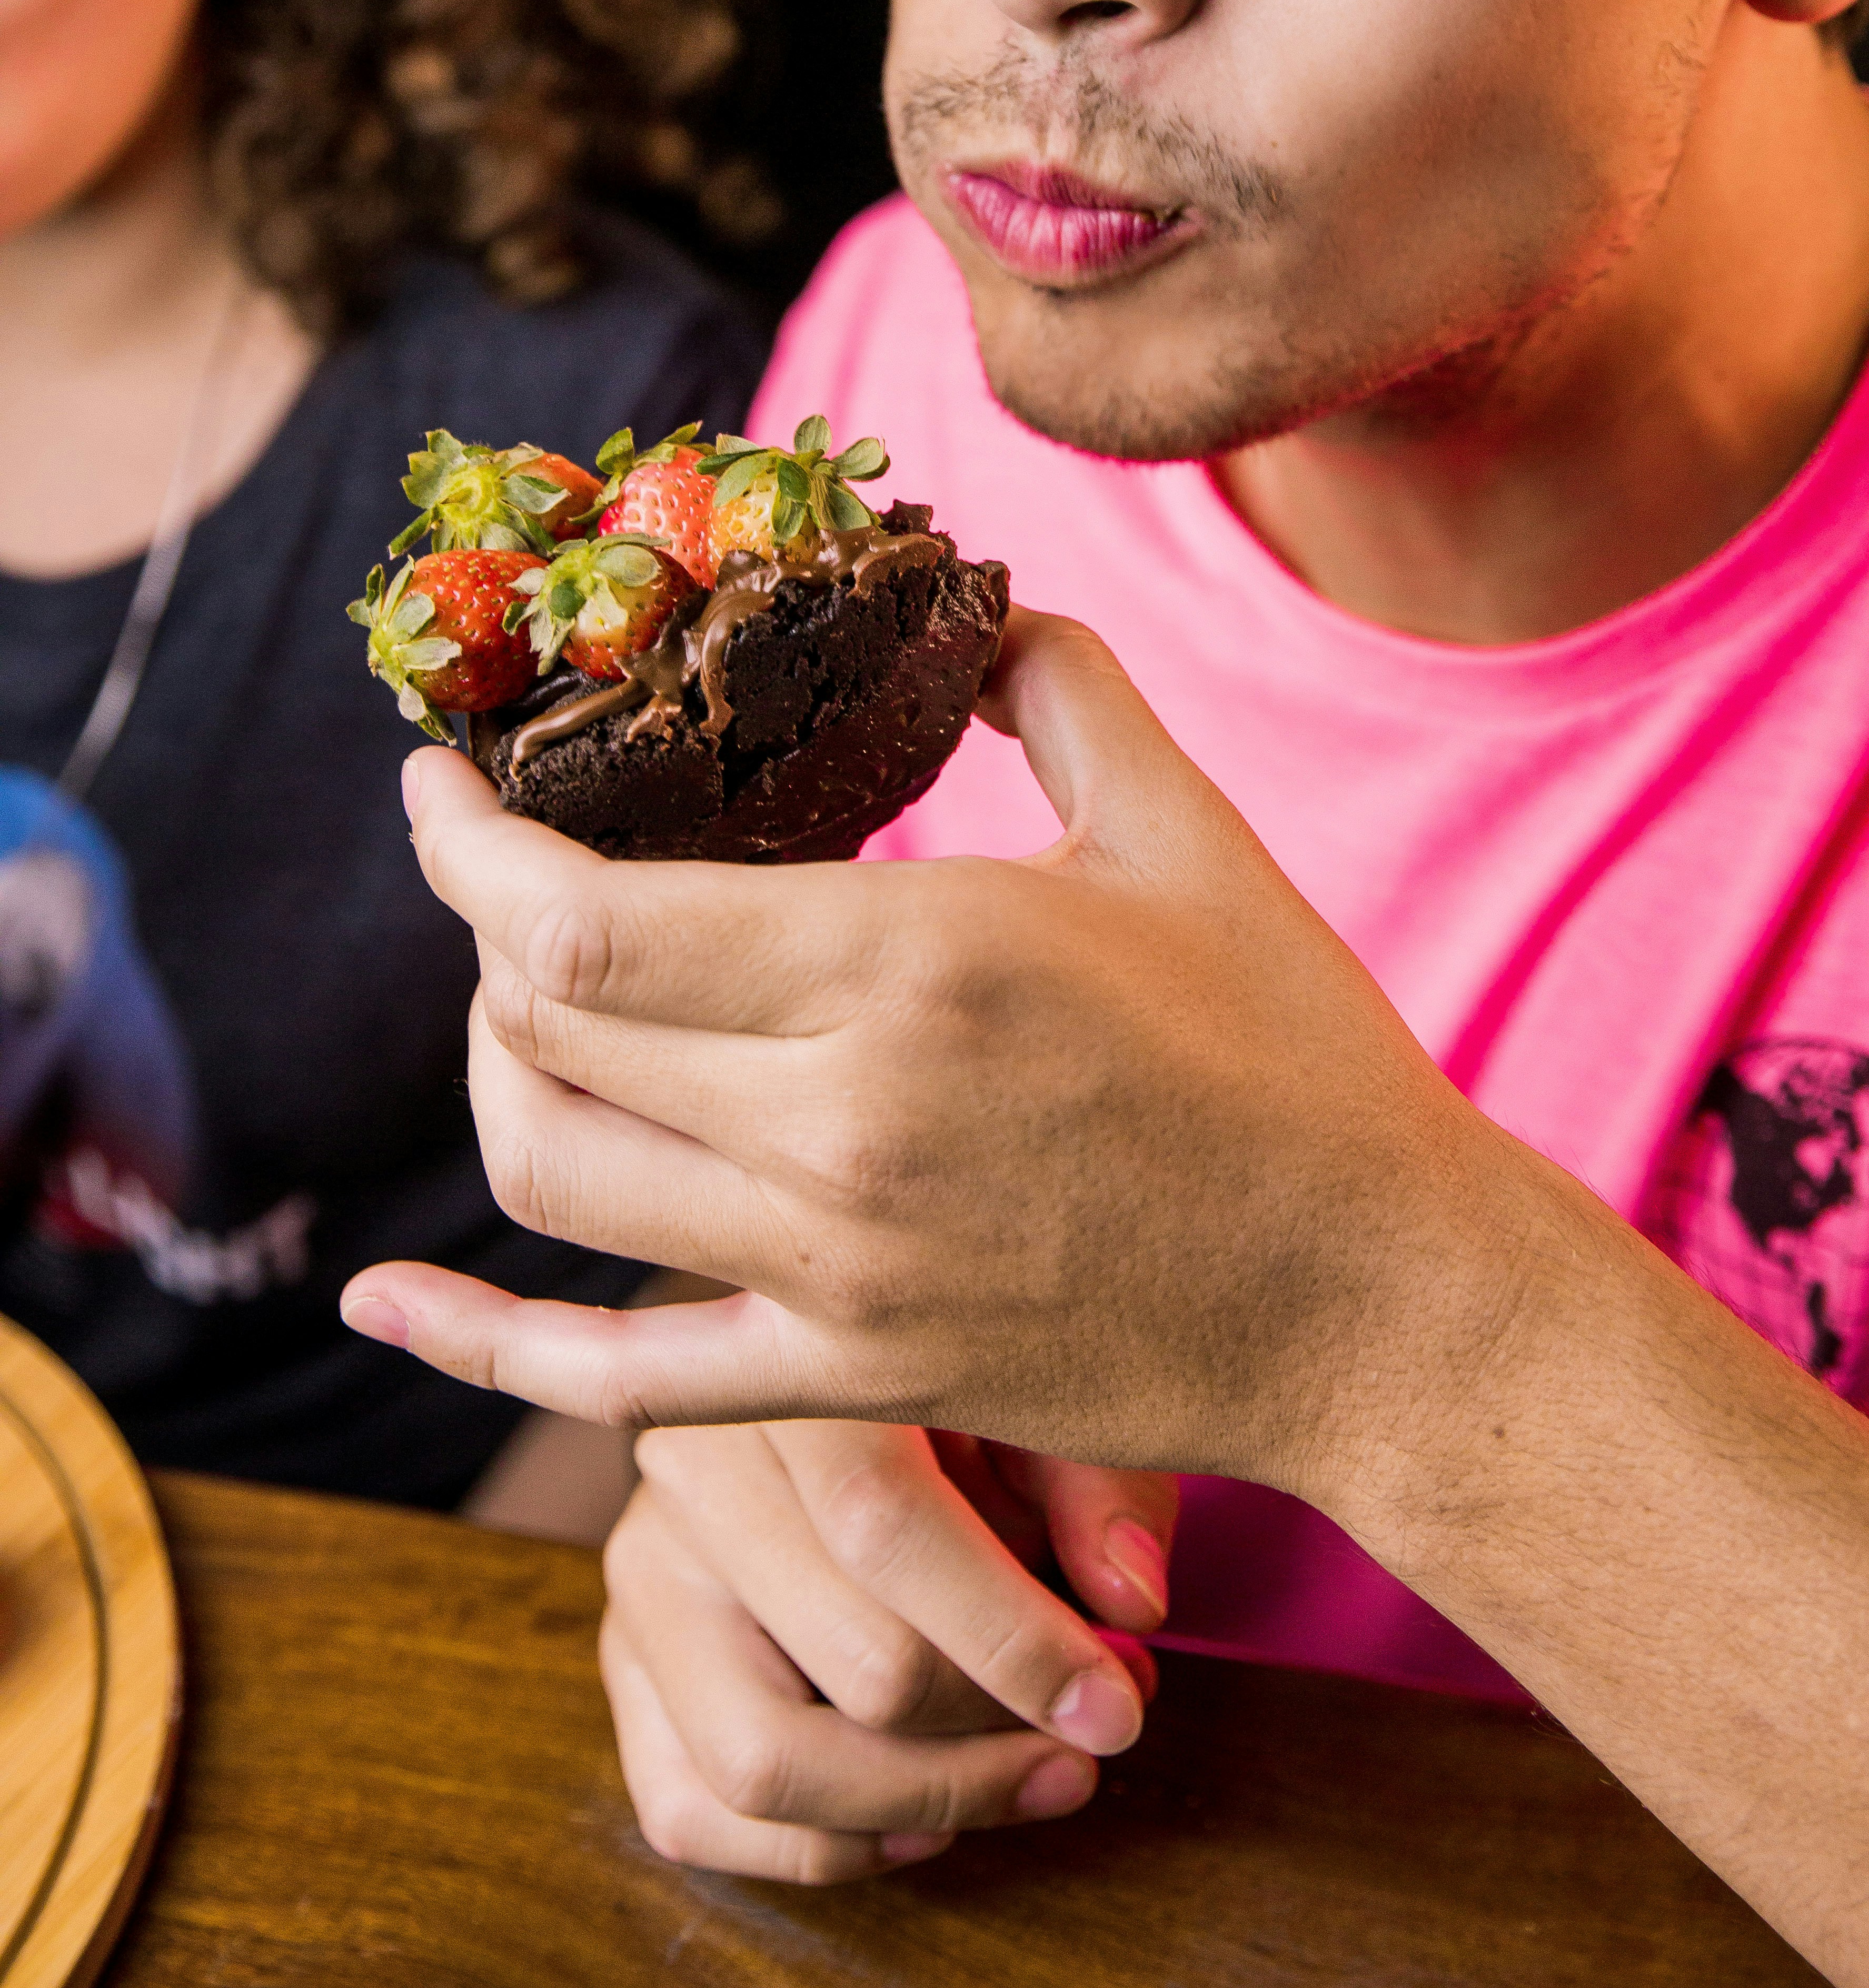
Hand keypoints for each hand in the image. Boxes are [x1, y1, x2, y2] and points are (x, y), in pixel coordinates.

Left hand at [343, 608, 1501, 1499]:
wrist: (1376, 1297)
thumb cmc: (1295, 1049)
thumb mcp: (1184, 826)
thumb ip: (1063, 684)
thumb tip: (974, 608)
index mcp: (911, 963)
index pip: (580, 917)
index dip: (466, 846)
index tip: (437, 781)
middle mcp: (844, 1125)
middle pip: (542, 1031)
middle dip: (482, 938)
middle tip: (506, 871)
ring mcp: (835, 1273)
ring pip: (550, 1175)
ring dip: (496, 1073)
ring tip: (520, 1005)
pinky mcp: (850, 1378)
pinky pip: (609, 1379)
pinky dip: (471, 1343)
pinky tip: (373, 1303)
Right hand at [600, 1421, 1175, 1882]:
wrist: (815, 1367)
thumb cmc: (949, 1389)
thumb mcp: (1034, 1397)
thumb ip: (1094, 1488)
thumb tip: (1129, 1607)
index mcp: (787, 1376)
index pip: (887, 1528)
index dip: (1020, 1641)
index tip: (1120, 1702)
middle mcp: (687, 1468)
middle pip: (851, 1664)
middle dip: (996, 1735)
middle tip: (1090, 1738)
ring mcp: (640, 1573)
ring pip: (760, 1763)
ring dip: (920, 1806)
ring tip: (1026, 1781)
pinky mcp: (622, 1662)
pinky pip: (692, 1811)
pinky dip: (822, 1847)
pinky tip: (922, 1819)